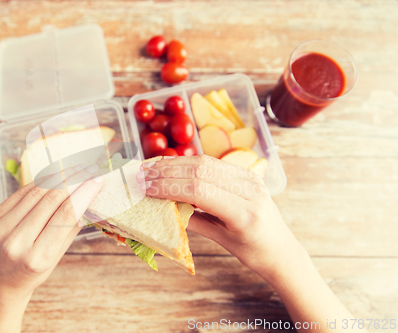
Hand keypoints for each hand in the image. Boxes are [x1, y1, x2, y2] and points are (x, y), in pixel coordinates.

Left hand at [0, 164, 102, 332]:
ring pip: (35, 192)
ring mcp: (1, 228)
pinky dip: (39, 183)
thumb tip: (89, 196)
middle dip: (73, 180)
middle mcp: (17, 242)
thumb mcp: (56, 256)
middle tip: (88, 168)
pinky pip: (20, 194)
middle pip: (51, 200)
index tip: (97, 180)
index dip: (83, 193)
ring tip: (74, 168)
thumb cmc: (32, 272)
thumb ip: (70, 227)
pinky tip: (53, 176)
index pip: (65, 215)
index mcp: (38, 257)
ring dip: (58, 176)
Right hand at [137, 155, 305, 279]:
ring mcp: (250, 178)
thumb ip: (194, 221)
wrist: (282, 249)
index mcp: (244, 213)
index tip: (145, 187)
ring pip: (206, 162)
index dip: (168, 185)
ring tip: (151, 168)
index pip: (200, 189)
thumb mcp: (222, 241)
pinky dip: (189, 163)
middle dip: (167, 170)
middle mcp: (250, 190)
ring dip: (175, 163)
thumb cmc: (253, 252)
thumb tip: (163, 208)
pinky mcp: (247, 173)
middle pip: (201, 170)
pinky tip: (172, 166)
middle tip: (141, 174)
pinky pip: (214, 163)